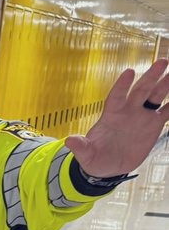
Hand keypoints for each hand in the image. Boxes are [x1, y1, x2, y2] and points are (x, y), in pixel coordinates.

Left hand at [65, 57, 168, 177]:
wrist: (108, 167)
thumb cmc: (94, 158)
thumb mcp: (86, 155)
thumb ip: (80, 147)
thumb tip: (69, 140)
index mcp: (111, 114)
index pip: (116, 96)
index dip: (122, 85)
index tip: (129, 72)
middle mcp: (128, 111)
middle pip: (140, 90)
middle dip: (151, 76)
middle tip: (162, 61)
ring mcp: (141, 116)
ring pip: (155, 96)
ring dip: (165, 85)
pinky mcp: (153, 125)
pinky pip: (166, 112)